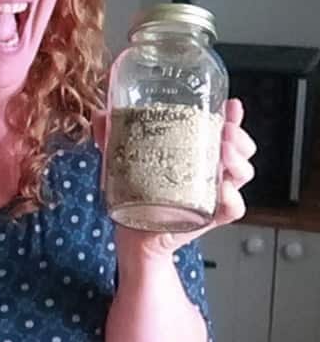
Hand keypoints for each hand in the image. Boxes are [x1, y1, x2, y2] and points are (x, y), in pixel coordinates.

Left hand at [92, 98, 256, 255]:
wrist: (132, 235)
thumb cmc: (134, 195)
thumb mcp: (122, 160)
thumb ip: (110, 137)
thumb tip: (99, 115)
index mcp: (194, 153)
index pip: (221, 130)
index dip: (232, 117)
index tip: (231, 106)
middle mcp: (208, 171)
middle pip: (240, 150)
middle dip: (238, 136)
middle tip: (224, 131)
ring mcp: (211, 194)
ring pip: (242, 174)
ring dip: (238, 161)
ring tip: (222, 154)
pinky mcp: (209, 217)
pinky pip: (233, 209)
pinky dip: (233, 198)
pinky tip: (223, 190)